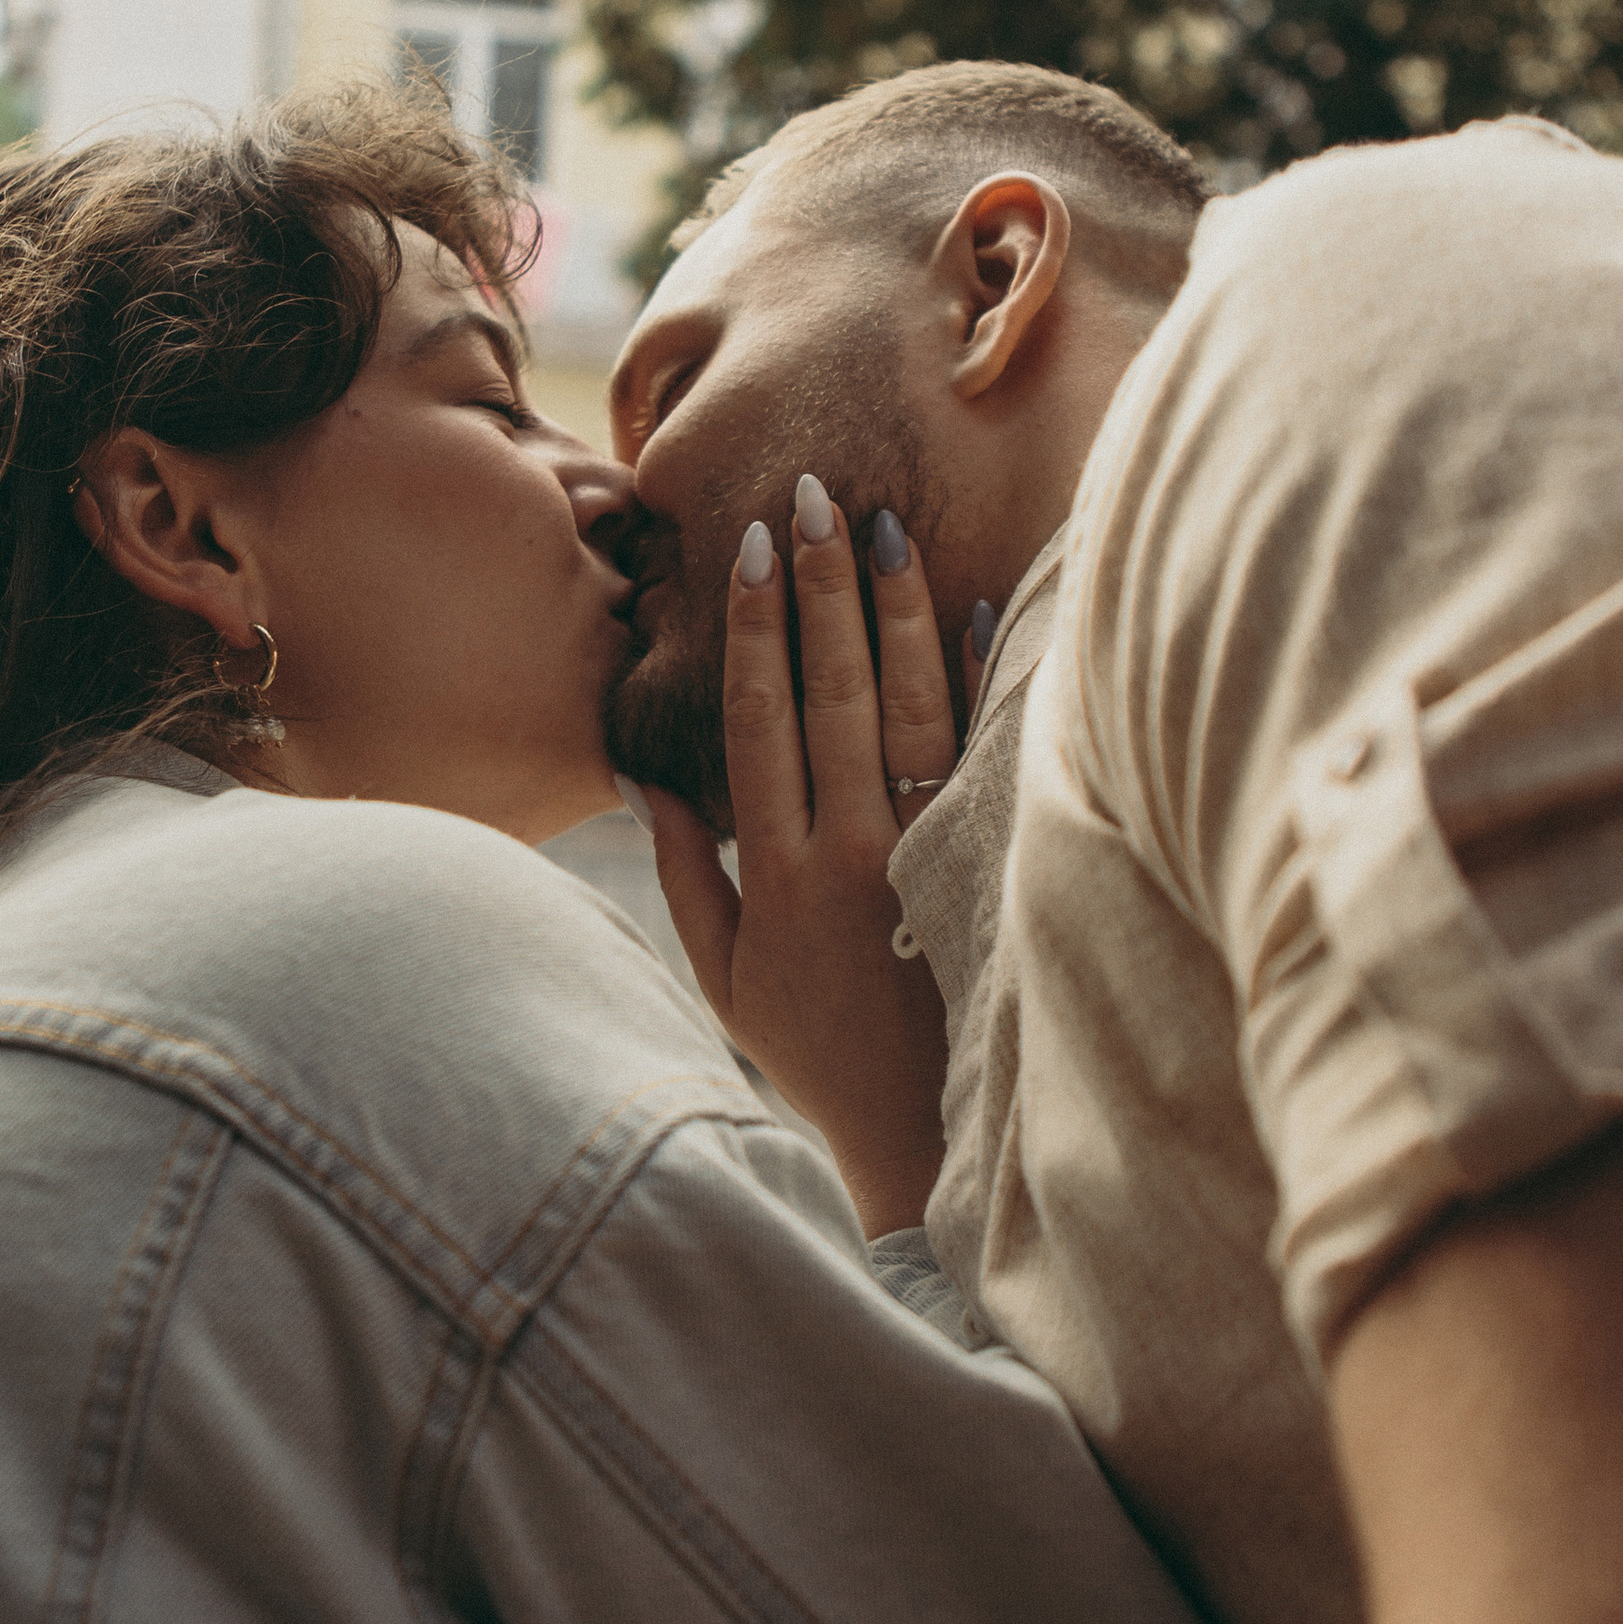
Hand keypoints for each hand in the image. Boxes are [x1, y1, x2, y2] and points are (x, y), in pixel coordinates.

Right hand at [629, 479, 956, 1237]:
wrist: (925, 1128)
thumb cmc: (814, 1050)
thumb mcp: (721, 972)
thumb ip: (680, 867)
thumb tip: (640, 767)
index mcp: (775, 869)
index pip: (758, 717)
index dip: (749, 626)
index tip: (746, 544)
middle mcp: (849, 849)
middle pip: (834, 692)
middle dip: (820, 588)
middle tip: (813, 496)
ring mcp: (922, 854)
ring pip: (910, 709)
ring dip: (897, 611)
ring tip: (883, 527)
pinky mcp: (981, 862)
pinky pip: (982, 754)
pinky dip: (981, 680)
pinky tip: (978, 607)